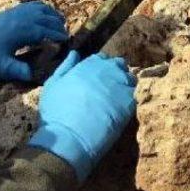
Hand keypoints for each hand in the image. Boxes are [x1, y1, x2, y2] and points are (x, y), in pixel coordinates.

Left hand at [0, 1, 67, 81]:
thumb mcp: (1, 67)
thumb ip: (19, 71)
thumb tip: (35, 76)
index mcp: (21, 30)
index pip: (46, 30)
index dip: (58, 35)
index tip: (67, 42)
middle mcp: (21, 17)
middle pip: (47, 18)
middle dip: (58, 26)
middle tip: (66, 36)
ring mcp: (16, 12)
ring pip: (42, 8)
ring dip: (53, 15)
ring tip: (61, 24)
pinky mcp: (12, 10)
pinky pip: (33, 5)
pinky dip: (43, 8)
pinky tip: (46, 15)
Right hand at [29, 51, 136, 182]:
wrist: (69, 137)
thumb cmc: (56, 112)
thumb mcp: (53, 84)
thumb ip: (65, 66)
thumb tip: (75, 53)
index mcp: (90, 64)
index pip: (103, 58)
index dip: (101, 68)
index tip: (98, 78)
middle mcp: (108, 70)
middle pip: (119, 65)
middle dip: (115, 73)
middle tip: (109, 88)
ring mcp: (121, 85)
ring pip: (130, 79)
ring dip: (125, 85)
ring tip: (116, 100)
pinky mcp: (130, 102)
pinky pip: (136, 95)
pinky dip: (130, 100)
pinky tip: (121, 110)